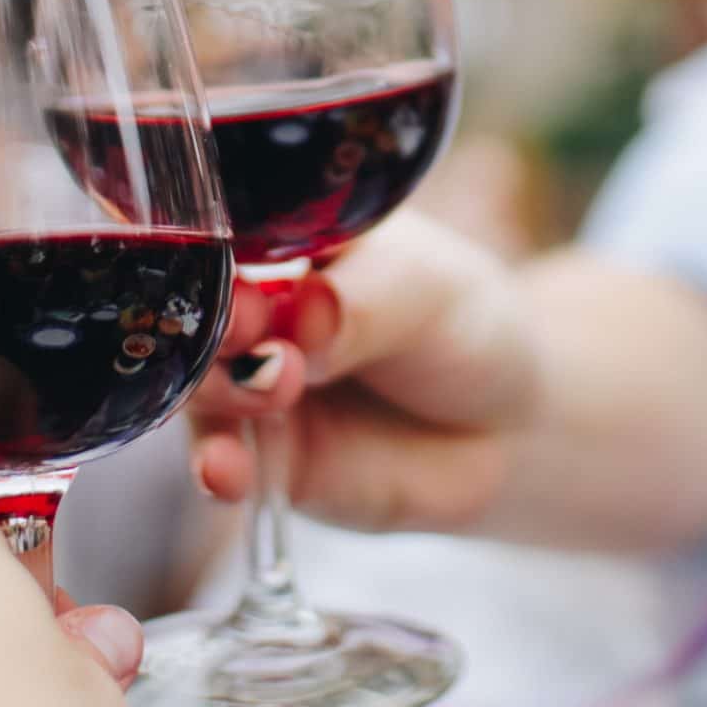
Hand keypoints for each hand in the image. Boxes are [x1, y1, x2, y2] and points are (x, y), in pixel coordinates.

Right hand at [188, 211, 535, 533]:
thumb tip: (305, 314)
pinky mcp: (263, 457)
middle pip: (197, 312)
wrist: (508, 425)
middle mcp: (254, 311)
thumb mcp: (427, 292)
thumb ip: (362, 304)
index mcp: (281, 241)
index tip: (245, 275)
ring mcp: (251, 385)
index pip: (222, 234)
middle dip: (216, 324)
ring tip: (272, 389)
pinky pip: (222, 463)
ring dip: (218, 390)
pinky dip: (218, 468)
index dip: (220, 252)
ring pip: (199, 386)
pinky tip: (229, 472)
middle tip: (254, 331)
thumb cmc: (463, 327)